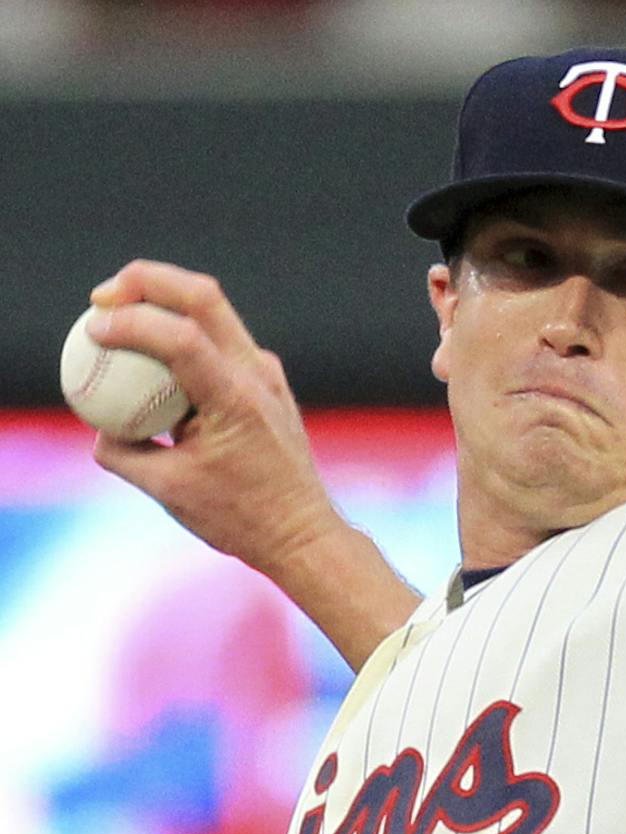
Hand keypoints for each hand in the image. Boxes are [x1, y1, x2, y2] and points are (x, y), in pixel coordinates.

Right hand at [87, 260, 346, 580]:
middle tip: (102, 297)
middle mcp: (258, 375)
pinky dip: (182, 332)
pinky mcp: (266, 380)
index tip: (94, 328)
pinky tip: (151, 353)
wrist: (302, 533)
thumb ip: (123, 452)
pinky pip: (220, 339)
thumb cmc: (242, 517)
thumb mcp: (168, 490)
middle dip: (145, 280)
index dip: (132, 321)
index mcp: (236, 401)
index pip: (183, 336)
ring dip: (164, 301)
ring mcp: (267, 373)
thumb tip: (97, 425)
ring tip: (119, 316)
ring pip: (214, 311)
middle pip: (203, 296)